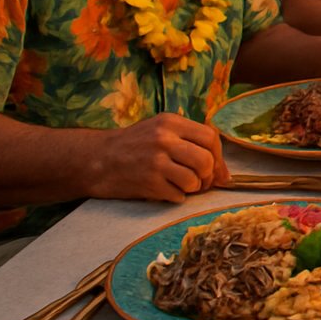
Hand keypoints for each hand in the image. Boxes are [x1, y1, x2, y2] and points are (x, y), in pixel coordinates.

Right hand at [87, 113, 230, 202]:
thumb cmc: (133, 145)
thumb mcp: (160, 130)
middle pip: (206, 161)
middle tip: (202, 181)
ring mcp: (155, 161)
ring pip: (194, 180)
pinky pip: (178, 196)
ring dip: (193, 188)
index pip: (211, 137)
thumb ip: (191, 143)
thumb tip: (224, 174)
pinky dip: (177, 197)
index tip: (217, 169)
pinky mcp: (148, 182)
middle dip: (209, 175)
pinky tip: (166, 191)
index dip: (219, 156)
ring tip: (182, 185)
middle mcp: (164, 139)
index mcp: (170, 122)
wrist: (95, 159)